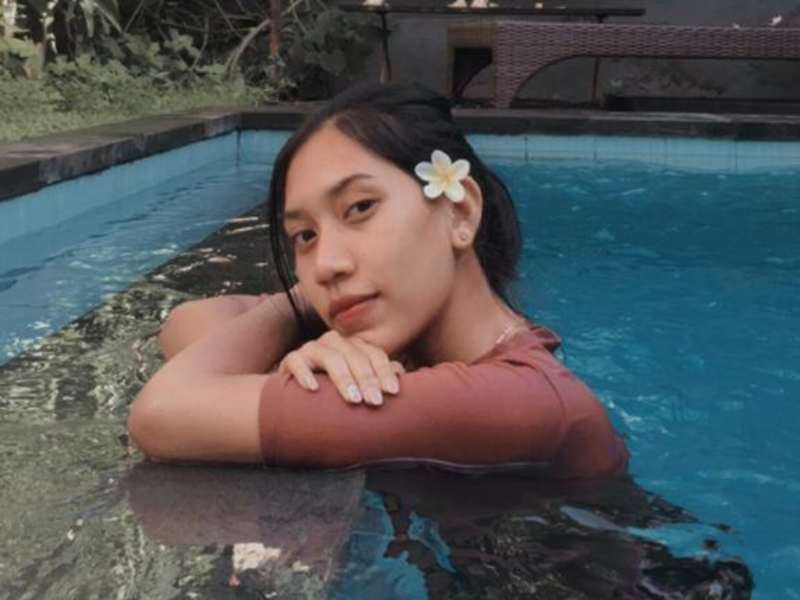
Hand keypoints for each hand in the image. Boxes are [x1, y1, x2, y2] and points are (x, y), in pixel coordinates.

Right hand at [278, 330, 404, 405]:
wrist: (298, 397)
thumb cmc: (335, 391)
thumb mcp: (359, 385)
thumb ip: (378, 377)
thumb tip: (400, 373)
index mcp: (355, 346)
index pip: (374, 355)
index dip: (384, 372)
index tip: (392, 392)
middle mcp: (335, 343)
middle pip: (355, 357)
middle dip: (367, 380)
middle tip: (375, 402)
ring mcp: (312, 349)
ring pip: (330, 357)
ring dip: (343, 378)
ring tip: (353, 399)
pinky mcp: (291, 360)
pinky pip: (296, 361)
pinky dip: (304, 374)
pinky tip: (313, 389)